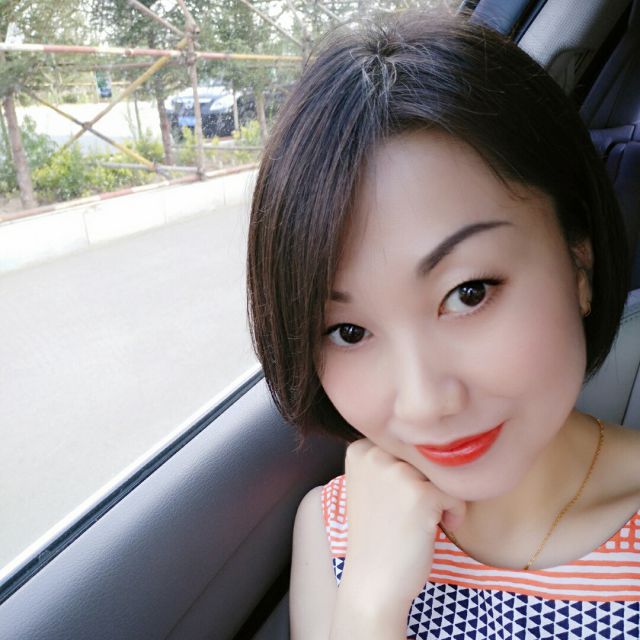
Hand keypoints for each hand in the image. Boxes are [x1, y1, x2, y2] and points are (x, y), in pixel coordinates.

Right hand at [340, 438, 465, 615]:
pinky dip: (454, 514)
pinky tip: (435, 530)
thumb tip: (434, 438)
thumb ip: (390, 459)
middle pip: (424, 456)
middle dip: (428, 482)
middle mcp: (375, 454)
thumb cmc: (378, 536)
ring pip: (442, 473)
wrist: (372, 584)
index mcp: (360, 449)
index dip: (411, 472)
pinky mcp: (421, 494)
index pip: (406, 445)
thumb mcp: (372, 486)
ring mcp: (397, 472)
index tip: (398, 499)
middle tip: (412, 513)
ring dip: (442, 498)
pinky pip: (456, 494)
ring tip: (423, 521)